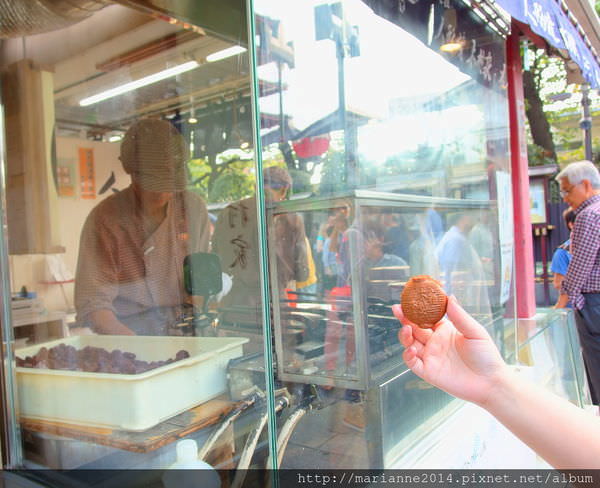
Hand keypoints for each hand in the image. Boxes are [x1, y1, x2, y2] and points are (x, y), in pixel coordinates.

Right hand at [393, 296, 507, 406]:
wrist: (490, 382)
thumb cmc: (486, 356)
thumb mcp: (475, 332)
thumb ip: (459, 316)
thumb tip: (449, 296)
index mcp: (445, 331)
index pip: (426, 317)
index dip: (416, 309)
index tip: (410, 299)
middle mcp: (435, 343)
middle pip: (414, 328)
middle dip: (404, 319)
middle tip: (397, 309)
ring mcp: (430, 357)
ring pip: (409, 344)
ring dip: (404, 335)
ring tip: (406, 329)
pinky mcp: (428, 372)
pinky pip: (412, 362)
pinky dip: (408, 355)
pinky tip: (412, 349)